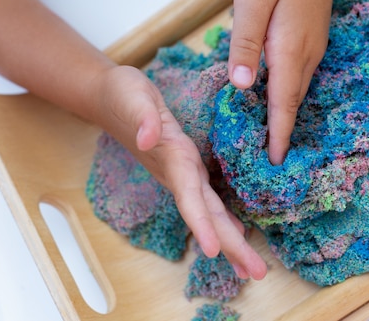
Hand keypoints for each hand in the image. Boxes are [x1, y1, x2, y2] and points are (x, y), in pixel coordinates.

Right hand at [89, 65, 266, 279]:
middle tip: (256, 273)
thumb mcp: (134, 98)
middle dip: (230, 245)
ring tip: (250, 267)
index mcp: (172, 160)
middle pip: (207, 216)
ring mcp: (184, 174)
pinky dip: (225, 219)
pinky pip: (211, 199)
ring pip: (211, 212)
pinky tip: (238, 232)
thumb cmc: (124, 96)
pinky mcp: (189, 166)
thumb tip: (147, 138)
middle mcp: (180, 174)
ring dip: (232, 240)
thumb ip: (142, 118)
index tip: (214, 251)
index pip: (189, 198)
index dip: (201, 224)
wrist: (112, 98)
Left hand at [228, 0, 345, 164]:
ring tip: (272, 137)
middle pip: (293, 100)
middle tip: (269, 159)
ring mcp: (314, 45)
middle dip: (282, 130)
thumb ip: (246, 42)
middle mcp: (307, 53)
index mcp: (289, 47)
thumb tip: (242, 85)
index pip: (283, 102)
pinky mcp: (312, 37)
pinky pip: (300, 74)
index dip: (279, 134)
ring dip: (285, 114)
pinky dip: (289, 94)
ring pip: (298, 89)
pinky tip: (277, 98)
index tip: (275, 162)